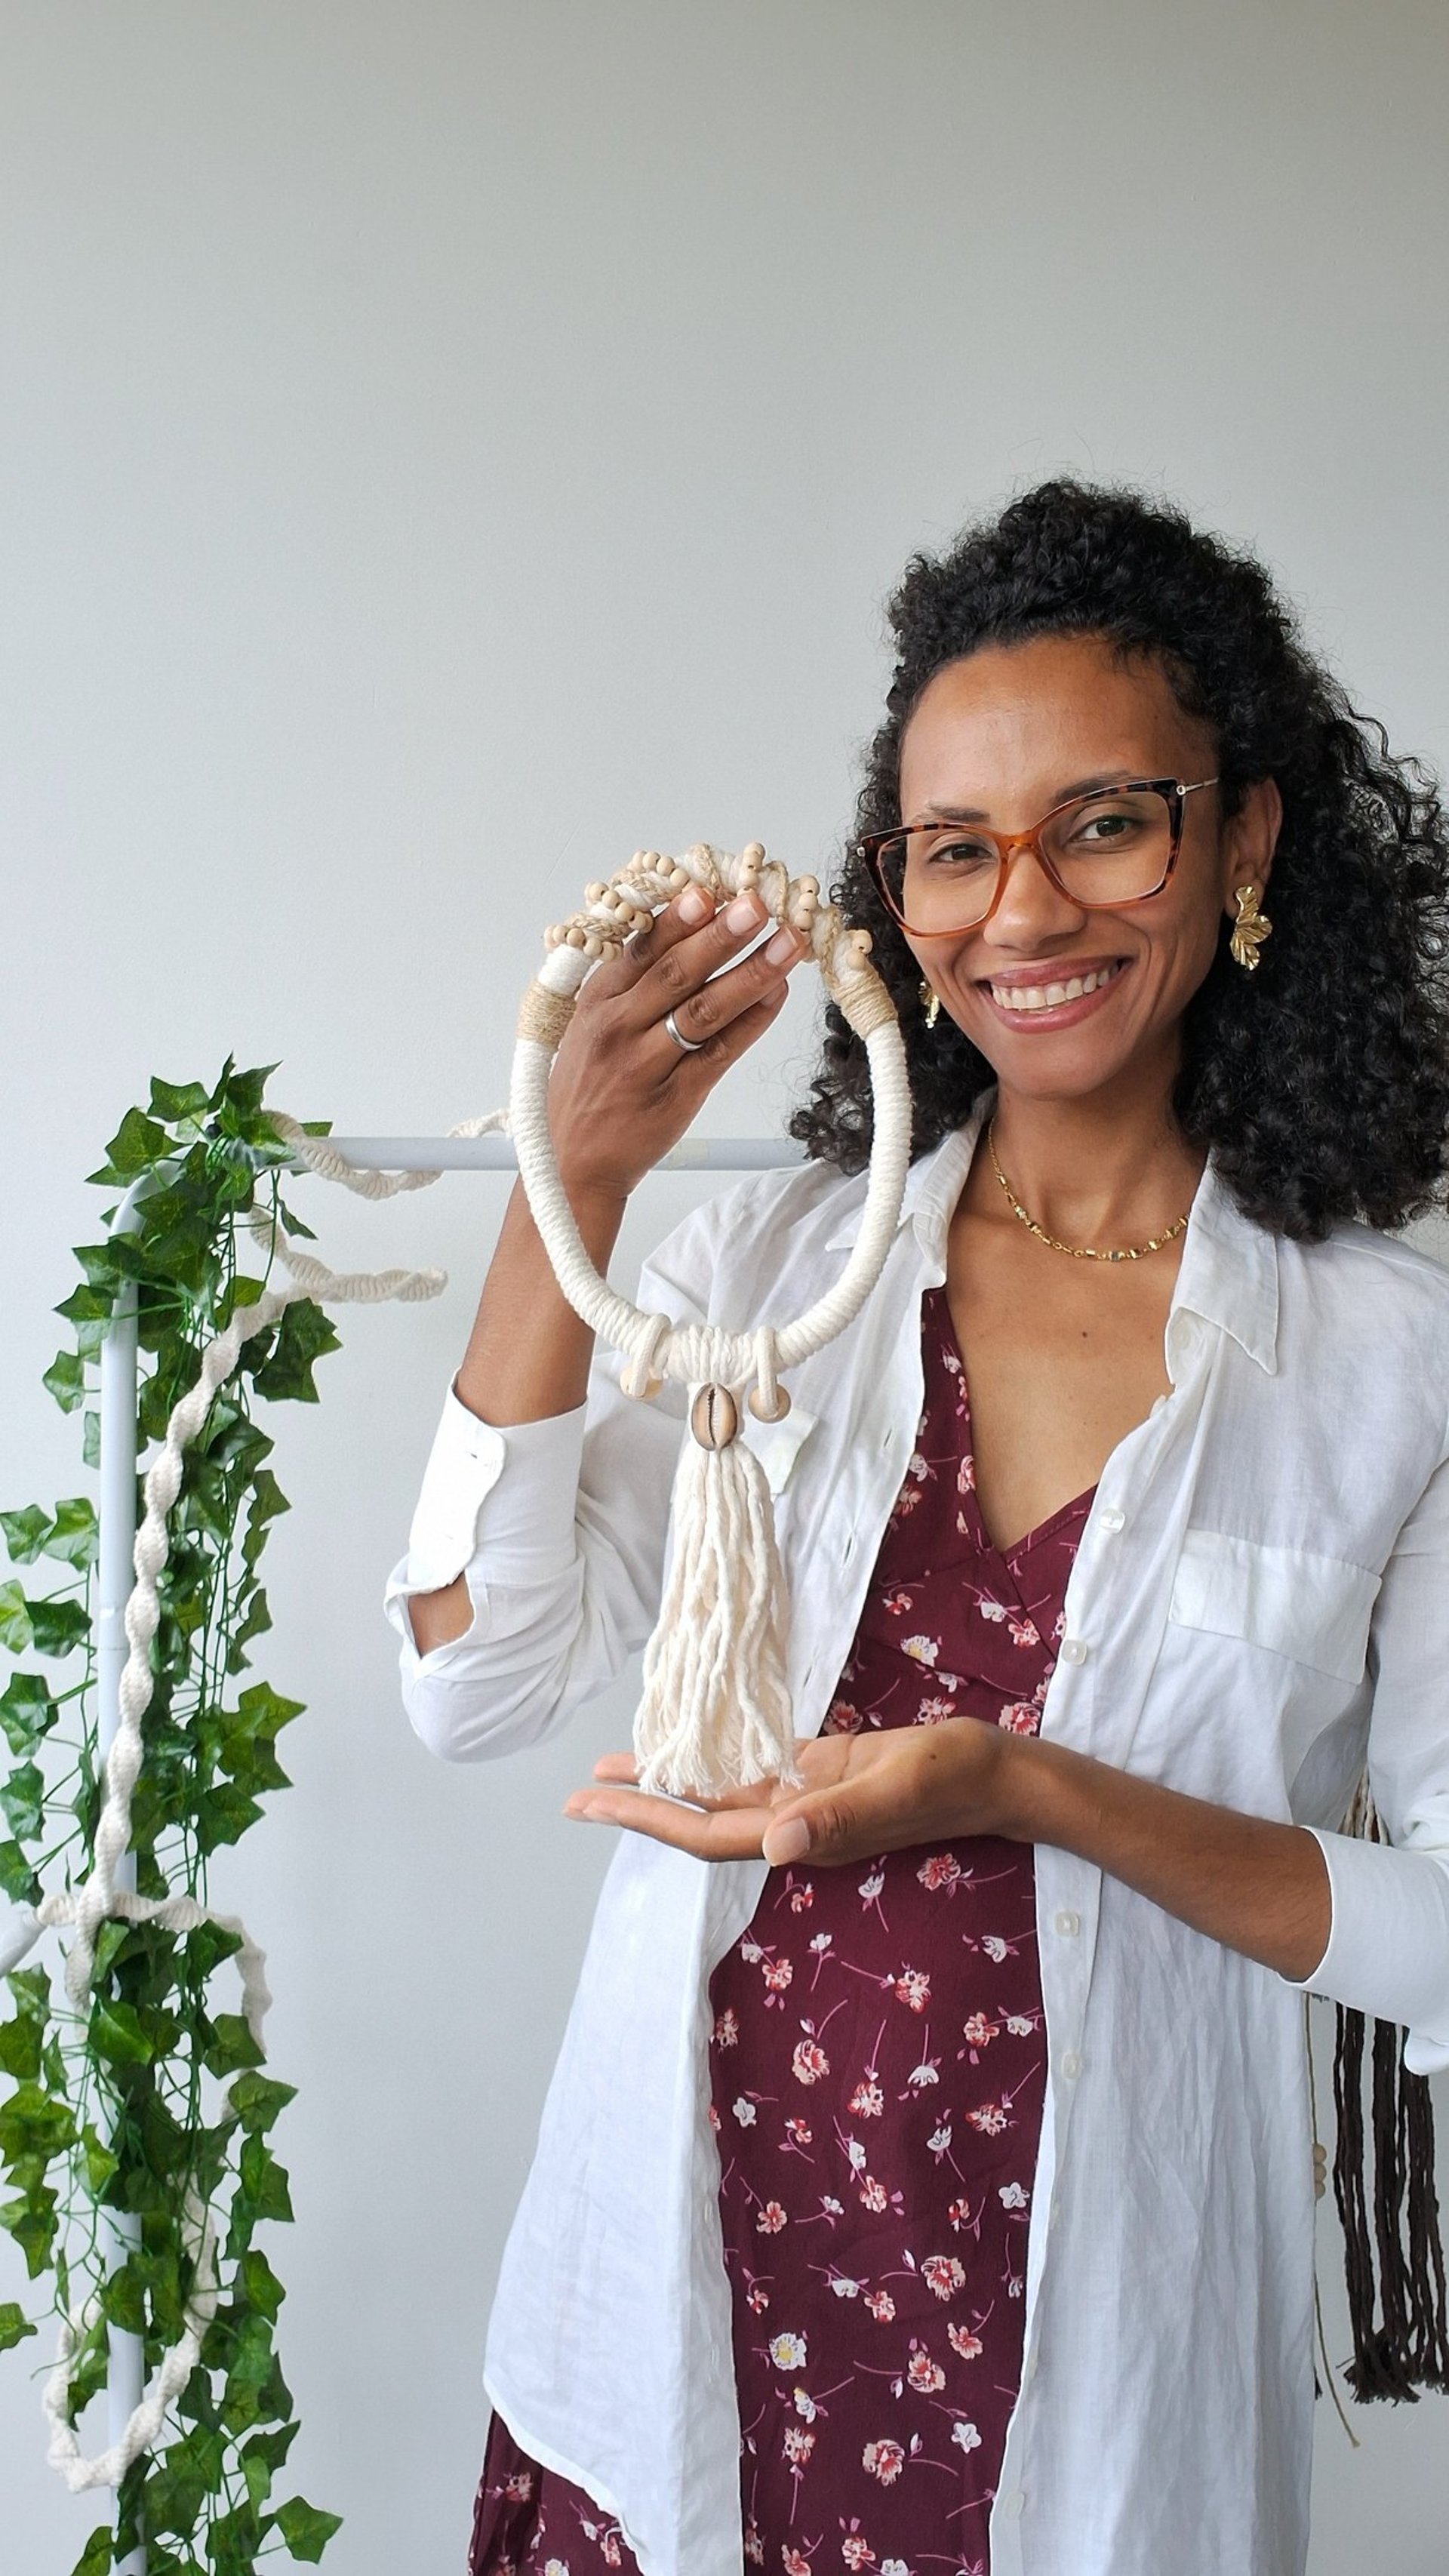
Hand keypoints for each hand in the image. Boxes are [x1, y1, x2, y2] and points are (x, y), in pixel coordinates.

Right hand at [548, 881, 807, 1207]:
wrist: (571, 1162)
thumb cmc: (584, 1088)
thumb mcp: (587, 1026)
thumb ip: (626, 983)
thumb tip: (681, 928)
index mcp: (596, 1002)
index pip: (640, 950)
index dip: (677, 919)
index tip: (709, 891)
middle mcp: (618, 1028)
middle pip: (675, 973)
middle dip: (720, 936)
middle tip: (757, 905)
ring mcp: (647, 1064)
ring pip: (704, 1010)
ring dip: (750, 973)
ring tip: (786, 944)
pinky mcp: (677, 1096)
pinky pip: (721, 1052)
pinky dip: (752, 1021)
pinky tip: (777, 994)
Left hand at [563, 1719, 1023, 1865]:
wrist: (997, 1772)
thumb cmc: (954, 1779)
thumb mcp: (899, 1790)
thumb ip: (842, 1817)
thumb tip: (775, 1845)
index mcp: (804, 1833)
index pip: (706, 1832)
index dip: (646, 1819)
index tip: (590, 1804)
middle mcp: (794, 1822)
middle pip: (699, 1817)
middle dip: (639, 1804)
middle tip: (578, 1792)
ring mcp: (808, 1797)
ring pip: (722, 1792)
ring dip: (671, 1780)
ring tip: (617, 1766)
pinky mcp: (825, 1770)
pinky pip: (757, 1768)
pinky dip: (718, 1758)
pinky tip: (691, 1746)